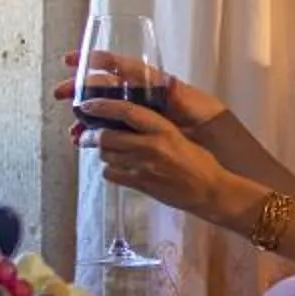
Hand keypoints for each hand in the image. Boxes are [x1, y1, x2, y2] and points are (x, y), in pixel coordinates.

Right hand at [54, 50, 228, 137]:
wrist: (212, 144)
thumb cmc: (205, 117)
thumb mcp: (193, 104)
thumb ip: (177, 93)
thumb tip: (167, 82)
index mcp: (151, 82)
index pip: (119, 65)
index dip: (95, 60)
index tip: (71, 60)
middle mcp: (139, 94)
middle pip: (103, 86)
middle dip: (79, 88)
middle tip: (59, 93)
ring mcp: (135, 113)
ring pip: (102, 111)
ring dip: (84, 118)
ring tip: (73, 130)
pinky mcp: (134, 131)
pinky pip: (109, 130)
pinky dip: (95, 135)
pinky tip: (84, 142)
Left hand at [78, 100, 248, 224]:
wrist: (210, 190)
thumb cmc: (199, 161)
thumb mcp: (180, 135)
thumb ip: (155, 127)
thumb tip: (130, 119)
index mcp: (163, 129)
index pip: (126, 111)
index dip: (102, 106)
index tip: (87, 105)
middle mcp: (151, 146)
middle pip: (107, 136)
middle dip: (90, 135)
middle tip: (84, 135)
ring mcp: (143, 167)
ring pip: (107, 155)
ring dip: (102, 152)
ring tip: (105, 150)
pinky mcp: (140, 184)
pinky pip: (112, 174)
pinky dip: (109, 170)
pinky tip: (116, 168)